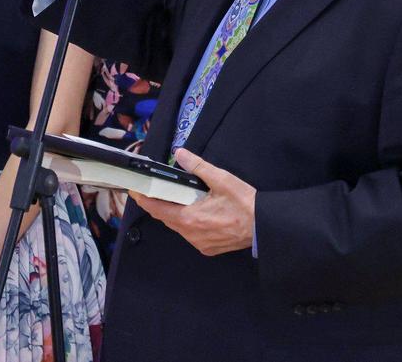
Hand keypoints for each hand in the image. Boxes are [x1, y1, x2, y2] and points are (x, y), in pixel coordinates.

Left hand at [130, 149, 256, 255]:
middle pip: (166, 219)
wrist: (266, 228)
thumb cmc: (245, 203)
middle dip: (157, 205)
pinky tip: (194, 213)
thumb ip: (197, 166)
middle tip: (151, 192)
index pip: (157, 209)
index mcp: (190, 218)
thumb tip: (180, 153)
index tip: (134, 191)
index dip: (144, 200)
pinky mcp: (209, 249)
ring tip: (173, 200)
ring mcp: (199, 244)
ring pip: (178, 227)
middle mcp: (191, 234)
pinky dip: (187, 223)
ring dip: (173, 214)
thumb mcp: (221, 179)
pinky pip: (190, 235)